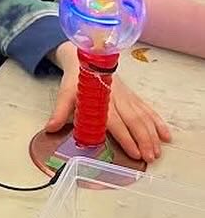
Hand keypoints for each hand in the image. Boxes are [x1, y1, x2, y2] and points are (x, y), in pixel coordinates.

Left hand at [48, 44, 169, 162]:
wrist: (87, 59)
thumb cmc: (76, 81)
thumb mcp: (65, 95)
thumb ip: (59, 112)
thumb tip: (50, 128)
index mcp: (101, 100)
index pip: (115, 122)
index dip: (126, 138)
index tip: (135, 153)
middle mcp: (118, 99)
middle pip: (134, 121)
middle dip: (144, 140)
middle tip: (150, 158)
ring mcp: (128, 97)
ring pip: (143, 117)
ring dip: (152, 135)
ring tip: (158, 152)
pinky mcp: (134, 96)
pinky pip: (148, 110)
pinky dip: (158, 122)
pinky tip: (166, 136)